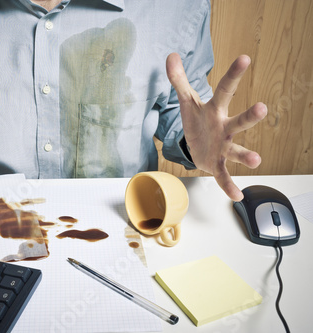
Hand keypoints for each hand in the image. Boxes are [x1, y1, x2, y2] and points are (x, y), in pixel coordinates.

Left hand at [166, 53, 266, 200]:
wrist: (196, 146)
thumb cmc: (196, 120)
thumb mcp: (185, 101)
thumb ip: (178, 80)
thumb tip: (171, 56)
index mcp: (215, 110)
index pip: (225, 89)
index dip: (233, 74)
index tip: (244, 58)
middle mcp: (225, 127)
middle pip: (239, 121)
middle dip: (249, 116)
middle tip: (262, 108)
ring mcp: (224, 146)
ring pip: (237, 149)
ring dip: (246, 155)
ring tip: (256, 160)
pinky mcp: (218, 163)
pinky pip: (225, 175)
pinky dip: (229, 185)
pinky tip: (237, 195)